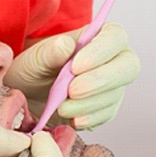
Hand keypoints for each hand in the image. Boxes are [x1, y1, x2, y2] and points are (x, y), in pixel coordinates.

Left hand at [5, 23, 140, 128]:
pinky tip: (72, 120)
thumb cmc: (33, 69)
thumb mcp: (34, 59)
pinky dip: (89, 118)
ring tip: (62, 107)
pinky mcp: (105, 108)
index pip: (115, 37)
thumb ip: (49, 53)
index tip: (75, 67)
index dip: (100, 52)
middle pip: (127, 67)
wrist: (27, 94)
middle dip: (100, 81)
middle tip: (72, 91)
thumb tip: (65, 45)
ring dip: (88, 103)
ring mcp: (112, 85)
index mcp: (97, 36)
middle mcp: (112, 59)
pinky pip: (106, 114)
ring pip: (115, 94)